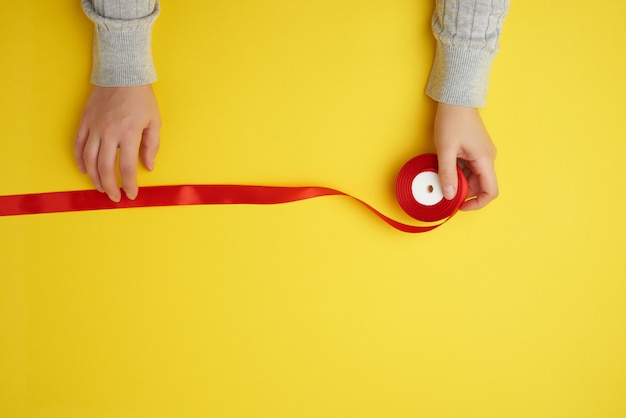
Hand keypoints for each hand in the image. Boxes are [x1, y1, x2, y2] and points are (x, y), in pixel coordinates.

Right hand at [75, 85, 160, 201]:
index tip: (131, 194)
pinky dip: (79, 160)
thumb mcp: (154, 121)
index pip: (127, 167)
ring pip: (89, 159)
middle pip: (105, 168)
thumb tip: (148, 167)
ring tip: (101, 188)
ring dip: (94, 177)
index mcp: (129, 134)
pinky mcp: (84, 121)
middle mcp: (109, 133)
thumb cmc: (141, 98)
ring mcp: (94, 127)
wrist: (121, 73)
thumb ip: (152, 146)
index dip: (129, 184)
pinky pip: (78, 145)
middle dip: (110, 187)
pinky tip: (84, 171)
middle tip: (114, 197)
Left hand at [433, 102, 497, 210]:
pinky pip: (469, 168)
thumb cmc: (452, 120)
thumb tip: (450, 195)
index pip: (491, 191)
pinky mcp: (475, 150)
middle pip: (479, 186)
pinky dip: (457, 172)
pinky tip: (444, 166)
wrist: (455, 100)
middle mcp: (487, 158)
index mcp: (485, 160)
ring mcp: (482, 154)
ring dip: (458, 181)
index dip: (477, 203)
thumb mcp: (445, 150)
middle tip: (444, 189)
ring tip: (442, 174)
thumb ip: (447, 174)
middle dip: (463, 191)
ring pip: (473, 177)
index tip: (460, 206)